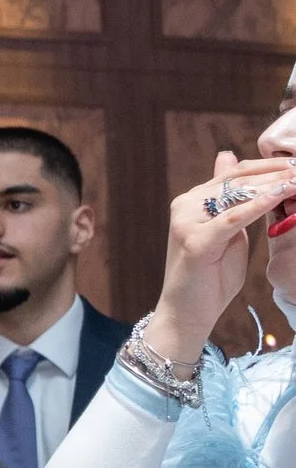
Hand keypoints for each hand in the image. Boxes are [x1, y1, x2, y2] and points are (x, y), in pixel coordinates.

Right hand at [147, 151, 295, 363]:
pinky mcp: (195, 241)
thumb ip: (231, 199)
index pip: (236, 173)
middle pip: (238, 180)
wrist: (187, 312)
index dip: (270, 166)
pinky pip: (234, 218)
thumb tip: (228, 156)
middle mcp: (185, 206)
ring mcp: (187, 222)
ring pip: (238, 195)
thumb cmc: (210, 275)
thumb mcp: (228, 231)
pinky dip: (260, 205)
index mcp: (191, 201)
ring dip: (274, 185)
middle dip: (277, 173)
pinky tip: (282, 194)